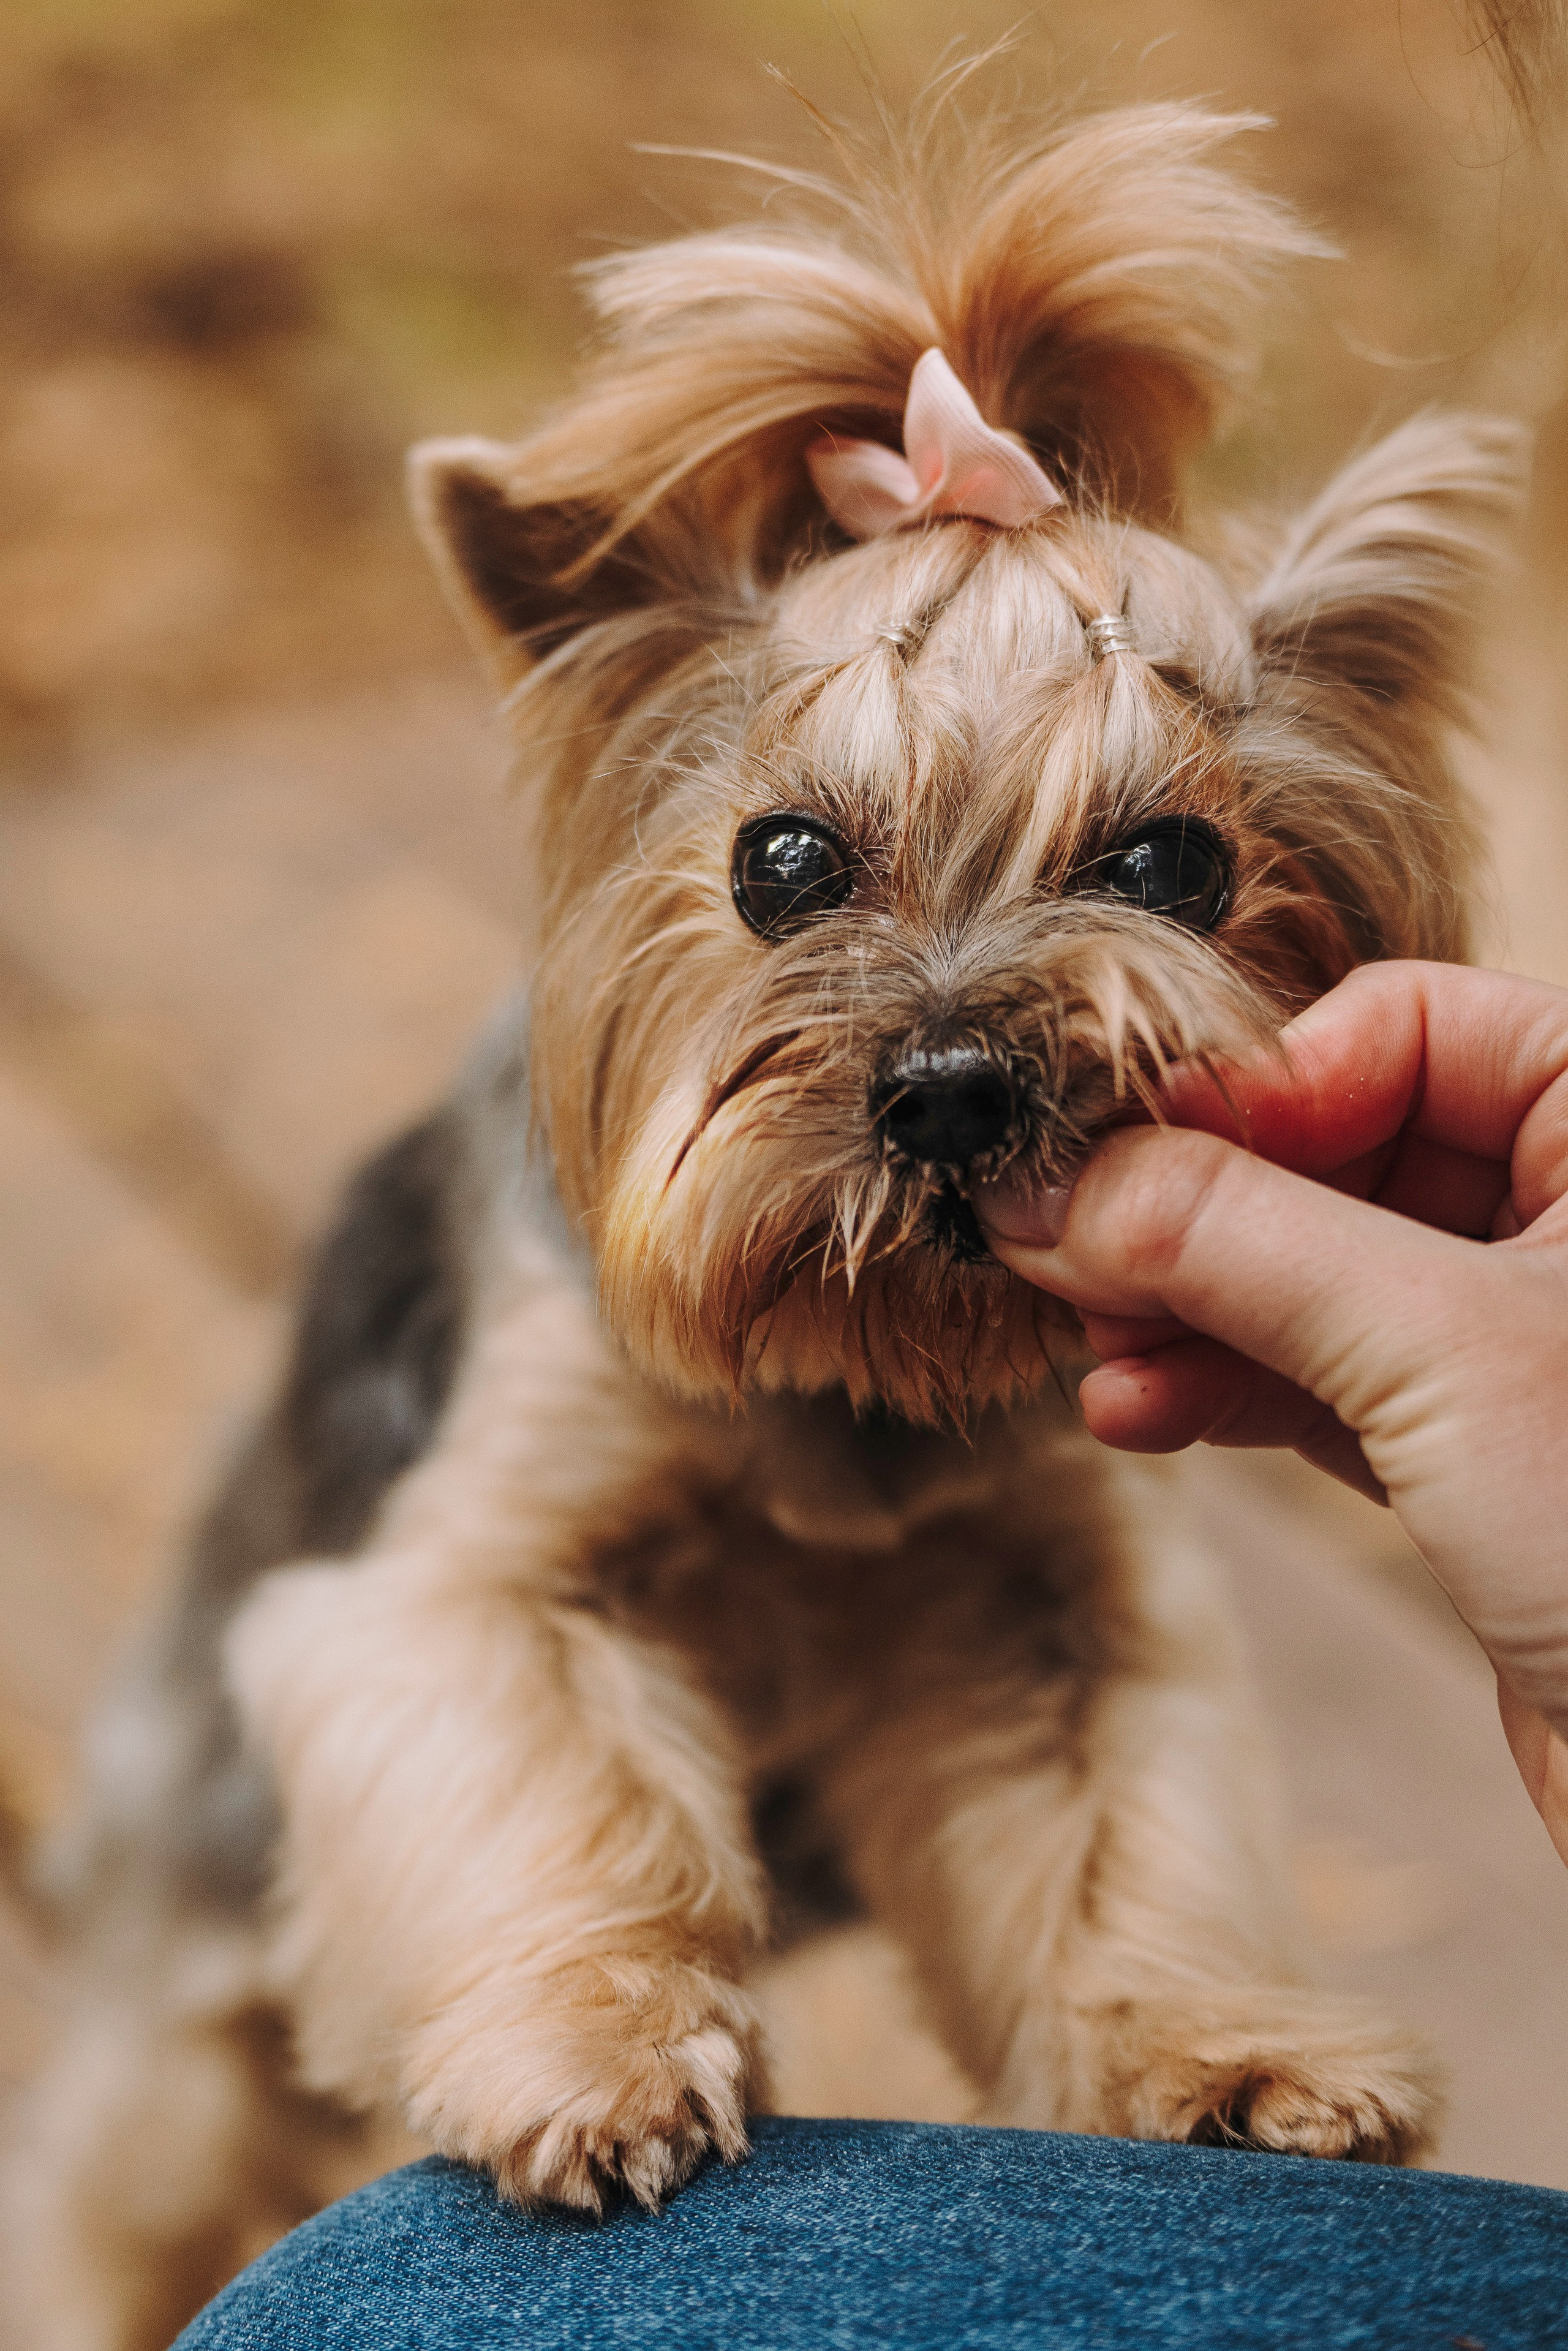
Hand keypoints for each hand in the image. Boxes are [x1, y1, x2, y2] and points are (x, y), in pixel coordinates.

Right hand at [976, 962, 1567, 1864]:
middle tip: (1072, 1257)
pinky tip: (1136, 1412)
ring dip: (1188, 1309)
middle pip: (1336, 1145)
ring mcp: (1522, 1336)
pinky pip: (1321, 1374)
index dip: (1256, 1086)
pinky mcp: (1477, 1448)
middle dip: (1198, 1213)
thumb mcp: (1432, 1346)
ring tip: (1096, 1351)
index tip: (1125, 1158)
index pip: (1404, 1025)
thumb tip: (1047, 1183)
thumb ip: (1233, 1237)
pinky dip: (1223, 1387)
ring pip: (1314, 1270)